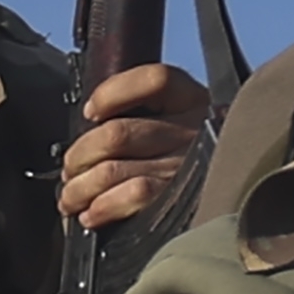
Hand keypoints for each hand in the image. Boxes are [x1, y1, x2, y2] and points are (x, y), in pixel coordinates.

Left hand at [66, 64, 213, 235]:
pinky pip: (132, 195)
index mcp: (190, 102)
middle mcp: (192, 130)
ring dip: (78, 189)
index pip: (155, 79)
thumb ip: (134, 116)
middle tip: (71, 171)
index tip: (90, 112)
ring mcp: (185, 166)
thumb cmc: (172, 163)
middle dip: (79, 156)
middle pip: (116, 134)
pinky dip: (101, 207)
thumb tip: (87, 128)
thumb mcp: (165, 125)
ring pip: (112, 170)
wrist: (223, 210)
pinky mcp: (178, 198)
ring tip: (71, 198)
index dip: (112, 93)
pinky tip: (90, 214)